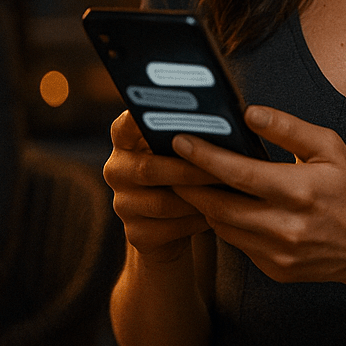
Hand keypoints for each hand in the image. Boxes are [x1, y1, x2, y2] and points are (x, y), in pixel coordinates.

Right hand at [103, 111, 218, 263]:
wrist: (168, 227)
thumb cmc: (182, 176)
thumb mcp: (178, 153)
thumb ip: (187, 135)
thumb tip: (226, 121)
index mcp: (124, 142)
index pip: (124, 126)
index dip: (139, 121)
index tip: (163, 111)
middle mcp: (117, 171)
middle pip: (149, 169)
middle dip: (189, 168)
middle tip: (226, 164)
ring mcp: (123, 205)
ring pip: (162, 203)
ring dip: (198, 198)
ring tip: (228, 191)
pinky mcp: (136, 234)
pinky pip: (170, 229)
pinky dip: (196, 221)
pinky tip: (218, 215)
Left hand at [170, 105, 345, 286]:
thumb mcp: (330, 148)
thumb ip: (289, 128)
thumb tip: (250, 113)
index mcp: (300, 190)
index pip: (238, 173)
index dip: (204, 156)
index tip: (179, 141)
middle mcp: (286, 226)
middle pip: (219, 204)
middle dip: (189, 182)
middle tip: (171, 163)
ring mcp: (279, 253)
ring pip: (222, 226)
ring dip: (204, 203)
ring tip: (192, 181)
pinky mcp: (275, 269)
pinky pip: (237, 243)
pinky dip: (225, 223)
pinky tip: (223, 205)